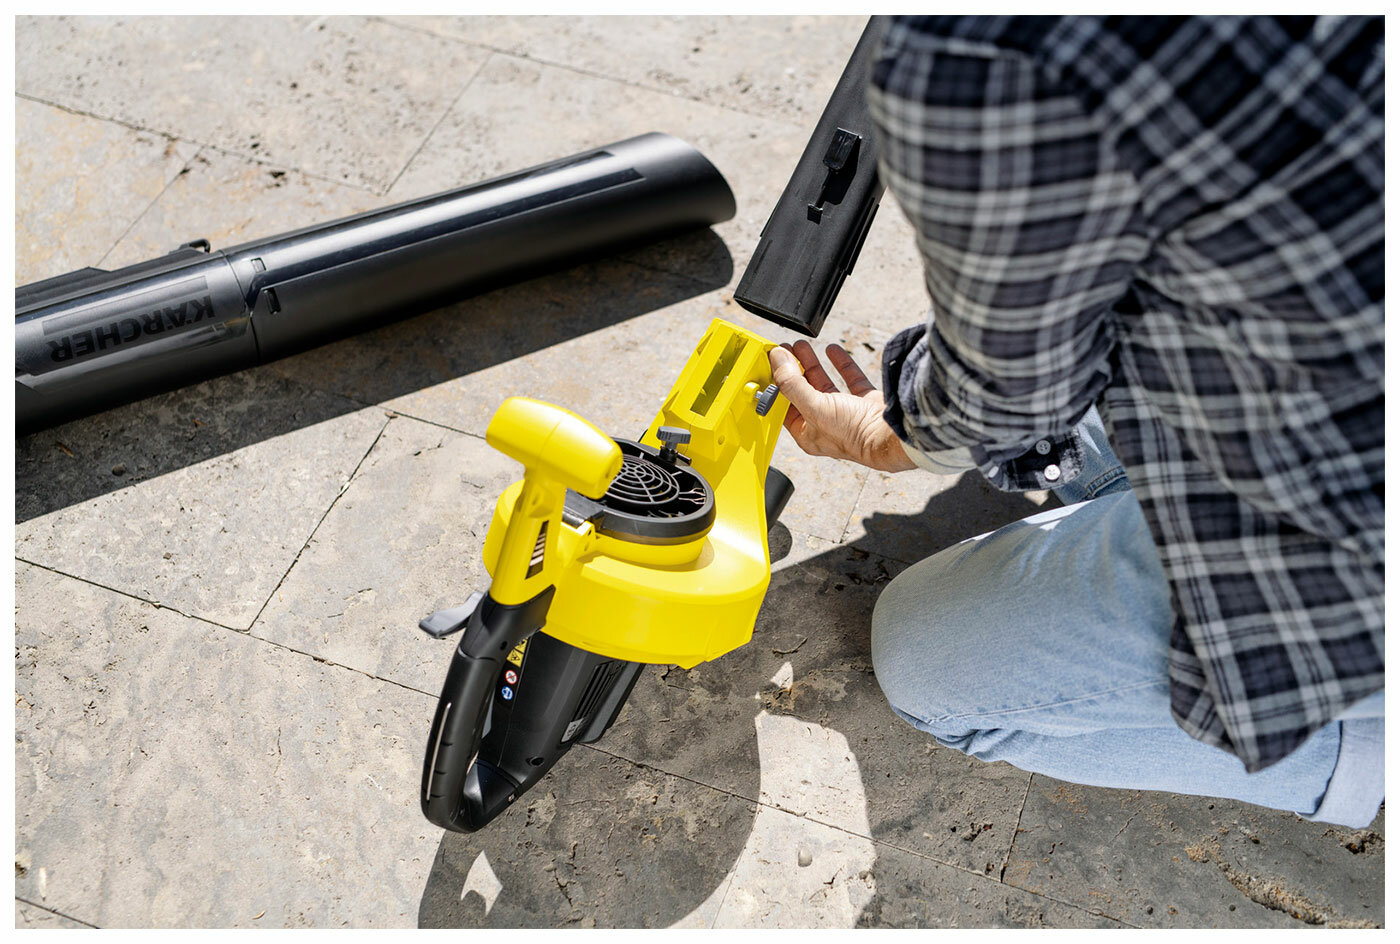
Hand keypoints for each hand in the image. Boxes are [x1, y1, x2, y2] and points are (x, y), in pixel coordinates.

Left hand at [768, 341, 915, 472]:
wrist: (893, 436)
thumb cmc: (854, 434)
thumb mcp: (814, 407)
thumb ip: (792, 382)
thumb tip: (777, 358)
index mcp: (807, 432)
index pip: (784, 405)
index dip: (776, 382)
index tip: (770, 362)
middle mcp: (825, 424)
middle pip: (802, 391)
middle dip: (792, 368)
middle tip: (784, 349)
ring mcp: (846, 412)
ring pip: (823, 383)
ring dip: (812, 363)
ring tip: (801, 345)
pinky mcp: (864, 402)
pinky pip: (850, 379)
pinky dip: (841, 363)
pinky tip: (832, 350)